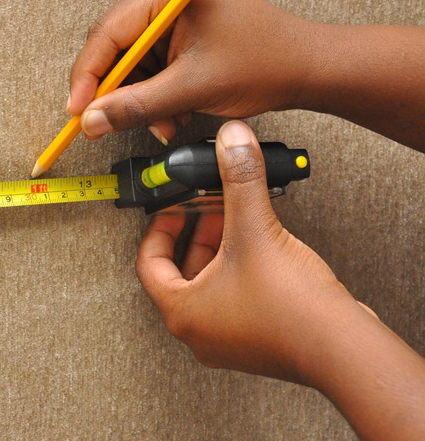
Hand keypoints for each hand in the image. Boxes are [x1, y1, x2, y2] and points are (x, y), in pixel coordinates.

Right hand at [68, 0, 316, 141]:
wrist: (305, 68)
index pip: (107, 34)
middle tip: (104, 125)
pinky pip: (148, 68)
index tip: (77, 113)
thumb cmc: (266, 63)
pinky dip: (153, 97)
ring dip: (138, 101)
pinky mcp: (177, 33)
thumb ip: (136, 106)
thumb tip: (92, 120)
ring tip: (161, 125)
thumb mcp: (193, 89)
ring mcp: (170, 14)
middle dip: (116, 93)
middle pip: (114, 49)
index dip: (87, 77)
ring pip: (130, 64)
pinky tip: (169, 116)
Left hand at [136, 120, 364, 381]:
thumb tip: (232, 145)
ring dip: (219, 250)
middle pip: (181, 272)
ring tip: (238, 221)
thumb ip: (240, 180)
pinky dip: (239, 270)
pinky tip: (262, 248)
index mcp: (183, 312)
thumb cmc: (292, 310)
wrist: (344, 350)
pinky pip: (234, 298)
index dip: (159, 228)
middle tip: (209, 208)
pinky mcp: (256, 340)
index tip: (172, 209)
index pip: (149, 264)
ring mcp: (228, 339)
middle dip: (195, 233)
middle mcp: (200, 331)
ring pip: (210, 285)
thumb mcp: (256, 231)